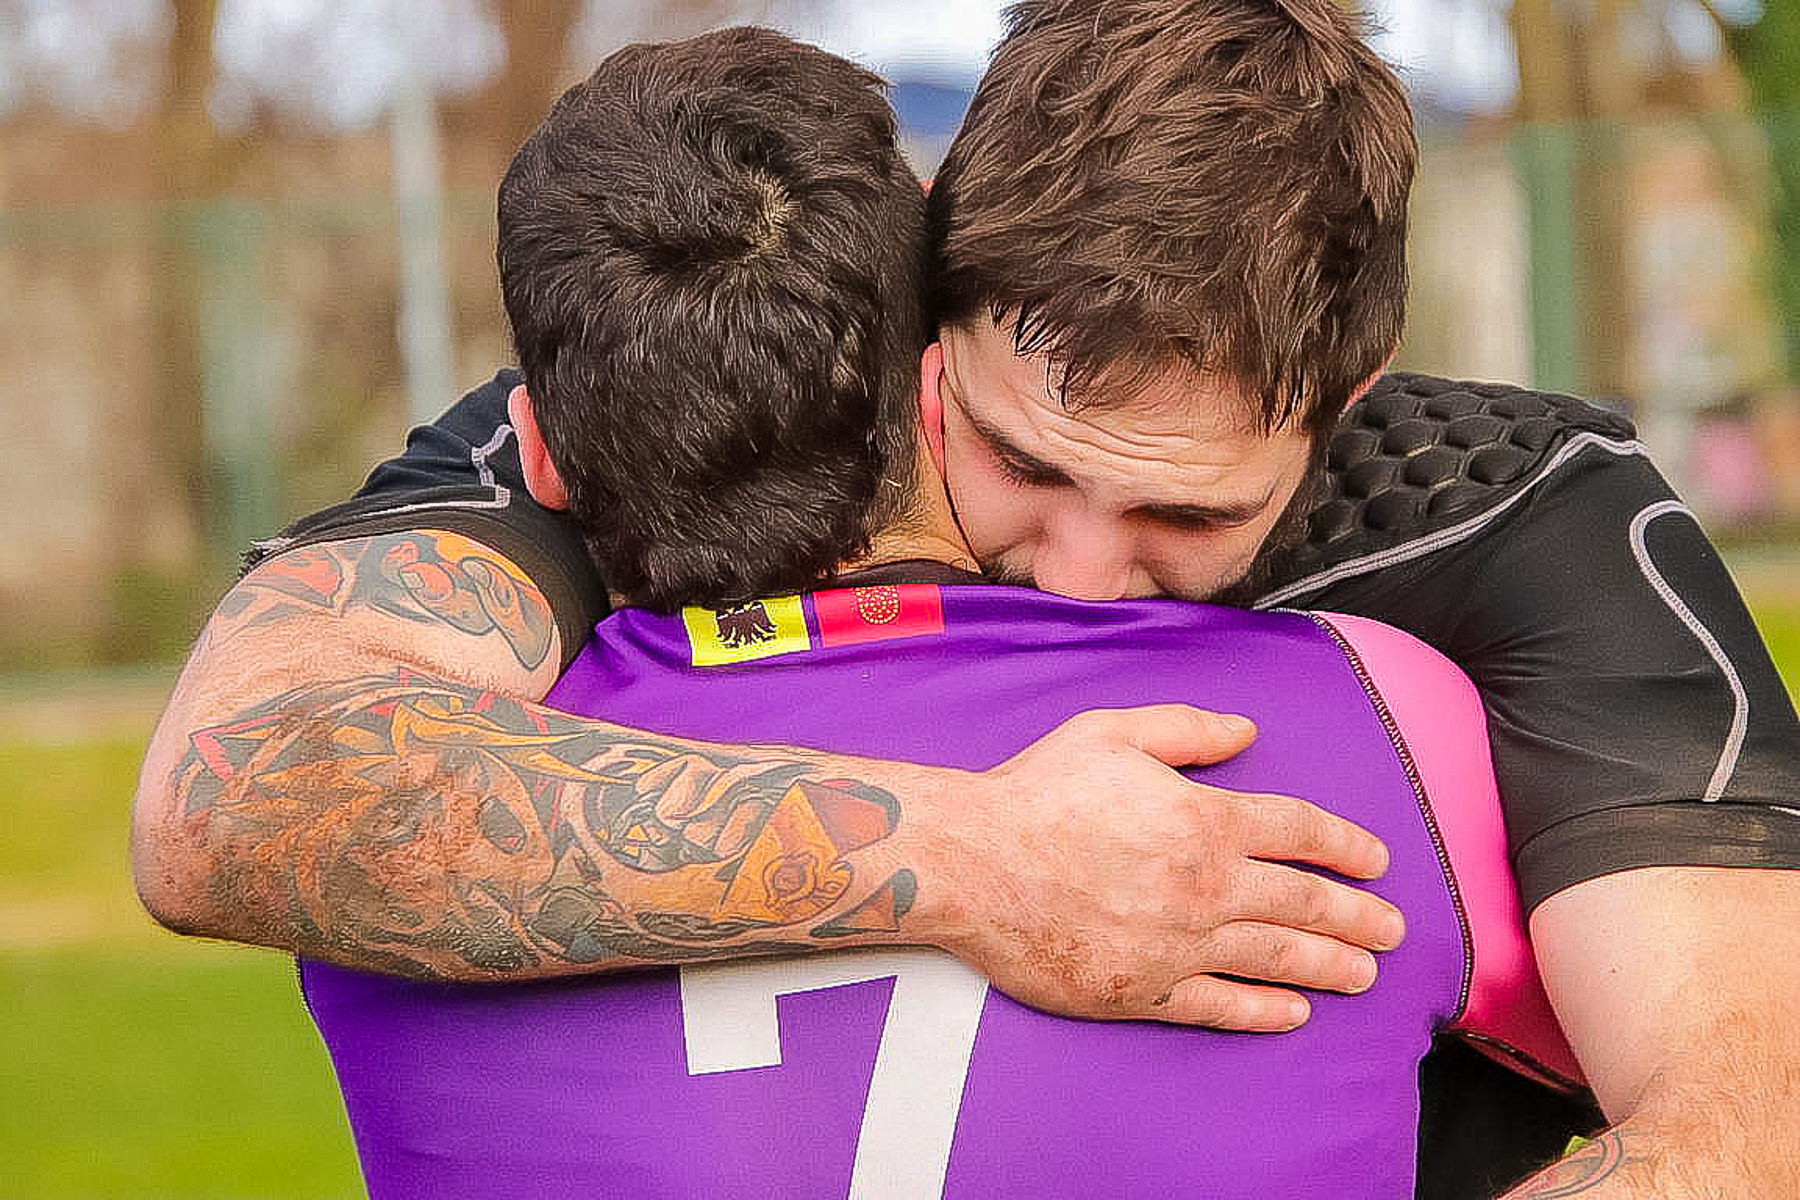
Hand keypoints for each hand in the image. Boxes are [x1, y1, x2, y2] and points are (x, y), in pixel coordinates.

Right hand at [920, 705, 1402, 1030]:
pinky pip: (1220, 1005)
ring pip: (1276, 958)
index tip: (1376, 861)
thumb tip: (1247, 731)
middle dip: (1359, 916)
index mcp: (1204, 818)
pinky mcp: (1144, 989)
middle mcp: (1204, 885)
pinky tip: (1295, 1013)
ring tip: (1364, 974)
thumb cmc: (1036, 792)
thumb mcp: (1112, 732)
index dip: (1346, 845)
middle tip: (1393, 930)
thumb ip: (1187, 729)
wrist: (973, 863)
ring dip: (1329, 965)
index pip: (1299, 832)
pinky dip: (1264, 1011)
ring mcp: (1177, 943)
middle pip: (1305, 903)